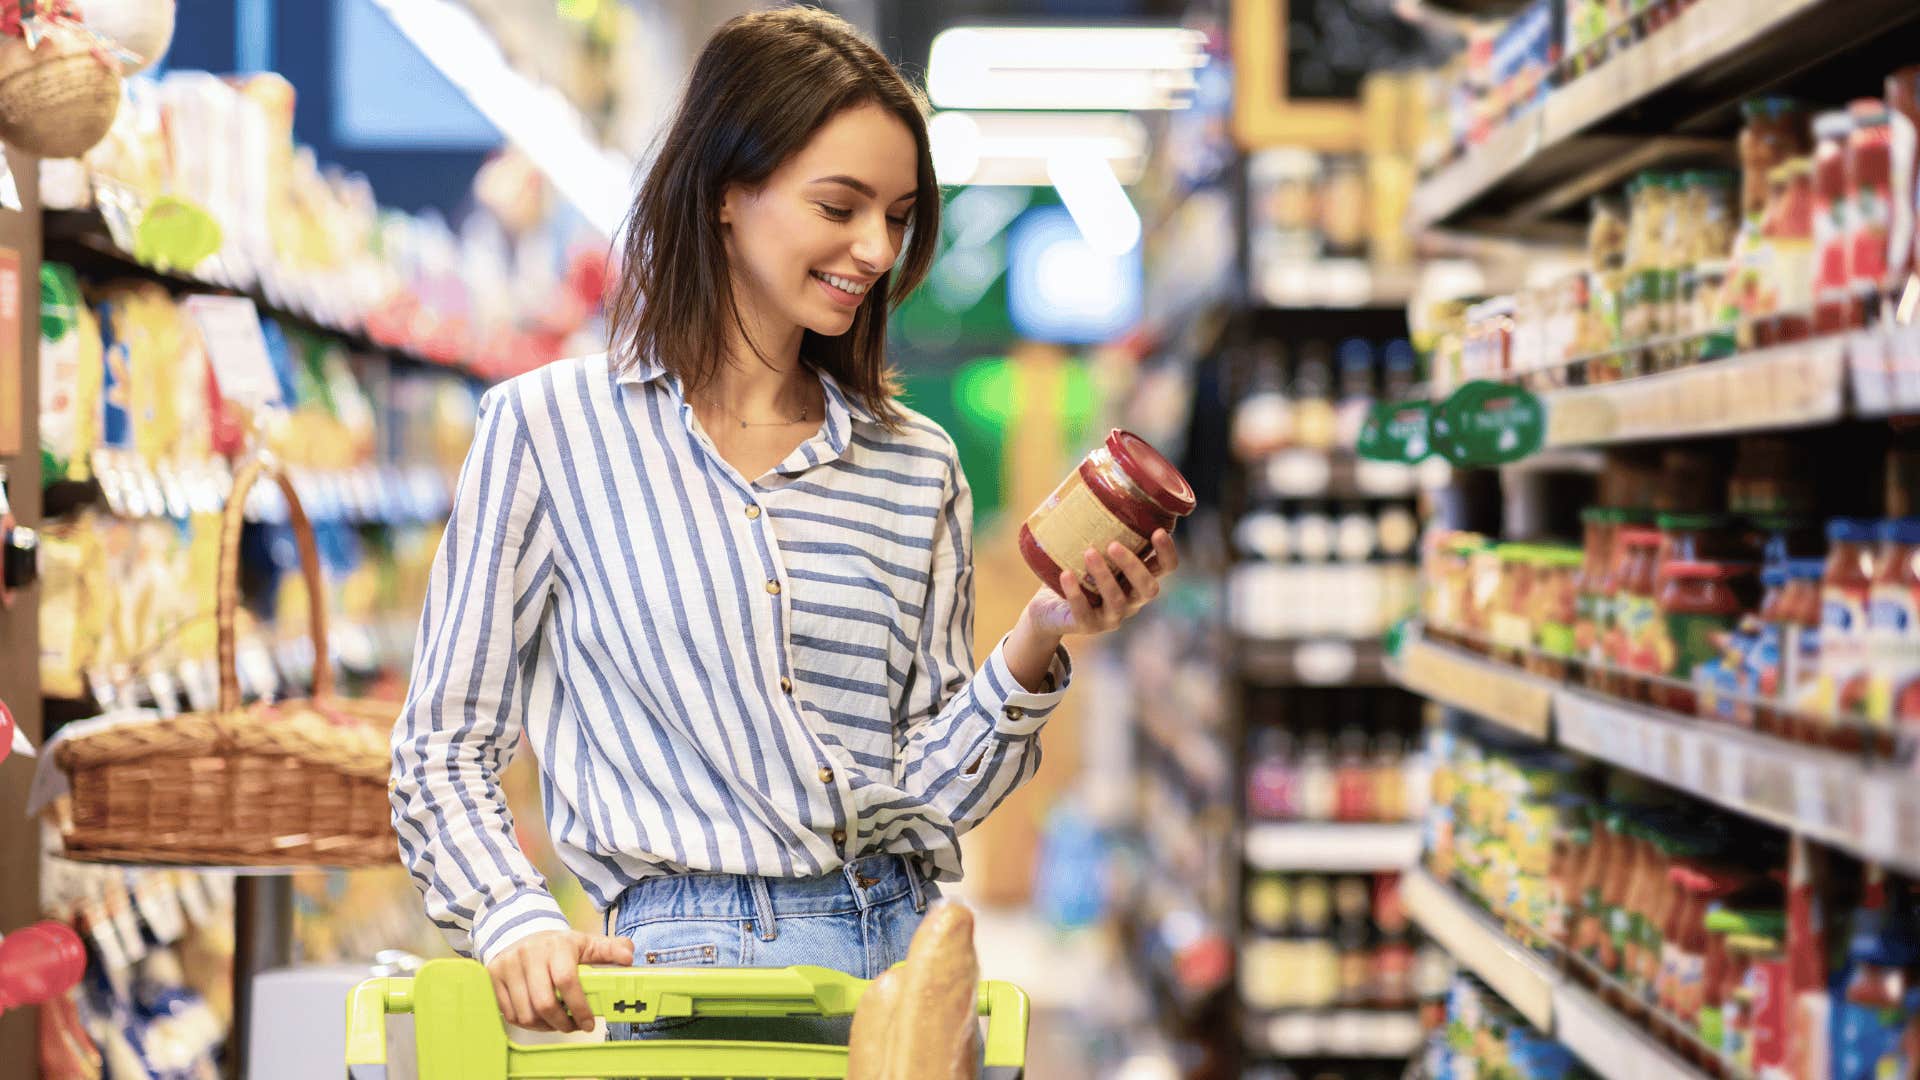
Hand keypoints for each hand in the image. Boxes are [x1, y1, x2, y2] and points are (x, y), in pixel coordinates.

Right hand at [486, 929, 634, 1032]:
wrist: (521, 933)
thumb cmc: (558, 945)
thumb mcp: (586, 943)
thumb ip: (610, 949)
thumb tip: (628, 956)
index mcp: (556, 945)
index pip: (567, 980)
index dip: (579, 1007)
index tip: (589, 1023)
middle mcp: (529, 954)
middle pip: (544, 1003)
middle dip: (562, 1023)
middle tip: (573, 1027)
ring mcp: (508, 966)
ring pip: (526, 1013)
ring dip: (545, 1026)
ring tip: (557, 1023)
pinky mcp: (493, 977)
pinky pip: (510, 1014)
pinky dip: (527, 1023)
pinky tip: (540, 1018)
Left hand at [1023, 530, 1178, 638]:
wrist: (1049, 608)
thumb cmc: (1076, 571)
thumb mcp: (1091, 548)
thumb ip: (1098, 525)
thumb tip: (1090, 474)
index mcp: (1138, 578)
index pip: (1166, 568)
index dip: (1167, 552)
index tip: (1158, 531)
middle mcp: (1132, 599)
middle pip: (1149, 589)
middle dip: (1135, 566)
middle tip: (1114, 545)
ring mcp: (1112, 616)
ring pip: (1118, 601)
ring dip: (1105, 577)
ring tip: (1088, 552)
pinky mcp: (1088, 626)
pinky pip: (1085, 613)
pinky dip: (1076, 594)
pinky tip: (1066, 575)